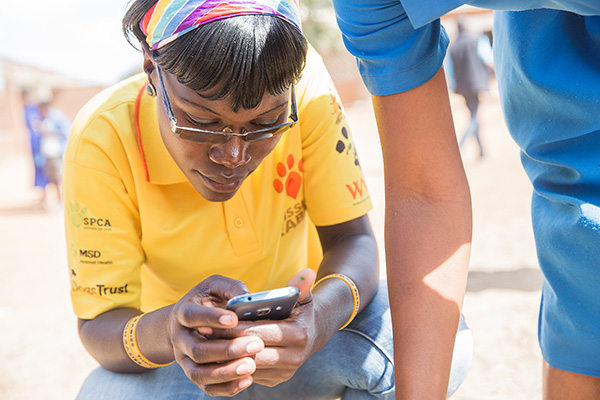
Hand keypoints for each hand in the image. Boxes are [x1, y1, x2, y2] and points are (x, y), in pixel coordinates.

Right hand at [168, 275, 264, 395]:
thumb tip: (248, 298)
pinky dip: (226, 387)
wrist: (184, 323)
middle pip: (198, 350)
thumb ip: (230, 289)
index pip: (192, 316)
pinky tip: (247, 380)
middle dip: (227, 349)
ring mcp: (185, 360)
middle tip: (256, 344)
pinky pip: (207, 387)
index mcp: (183, 313)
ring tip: (251, 366)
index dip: (212, 318)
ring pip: (199, 374)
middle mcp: (181, 339)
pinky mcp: (195, 374)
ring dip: (226, 372)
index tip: (234, 319)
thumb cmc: (206, 301)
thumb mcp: (214, 286)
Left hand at [210, 269, 317, 386]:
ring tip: (206, 342)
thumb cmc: (301, 312)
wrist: (312, 336)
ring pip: (247, 366)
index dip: (234, 327)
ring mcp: (285, 372)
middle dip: (225, 342)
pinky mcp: (276, 380)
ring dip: (226, 356)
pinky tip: (218, 353)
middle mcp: (294, 357)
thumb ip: (300, 286)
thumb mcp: (302, 298)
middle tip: (203, 331)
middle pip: (251, 351)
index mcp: (298, 335)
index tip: (212, 320)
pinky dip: (233, 364)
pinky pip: (249, 375)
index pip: (258, 332)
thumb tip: (306, 272)